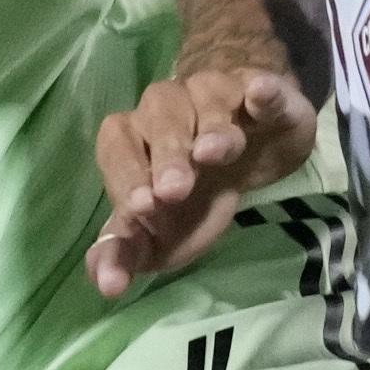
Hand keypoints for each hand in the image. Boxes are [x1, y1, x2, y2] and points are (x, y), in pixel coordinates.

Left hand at [88, 63, 316, 297]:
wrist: (258, 153)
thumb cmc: (199, 195)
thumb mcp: (163, 233)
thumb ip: (130, 252)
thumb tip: (107, 283)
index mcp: (137, 140)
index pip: (118, 147)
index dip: (126, 174)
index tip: (141, 208)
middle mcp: (170, 109)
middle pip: (160, 117)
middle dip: (166, 152)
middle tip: (174, 191)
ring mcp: (218, 96)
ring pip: (208, 98)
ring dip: (211, 127)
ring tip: (214, 154)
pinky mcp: (263, 94)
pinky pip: (261, 86)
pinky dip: (263, 93)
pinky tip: (260, 97)